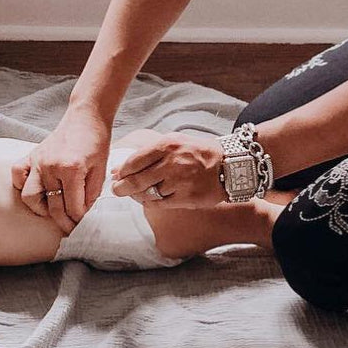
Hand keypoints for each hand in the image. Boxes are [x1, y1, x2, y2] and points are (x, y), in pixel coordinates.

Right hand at [11, 108, 111, 233]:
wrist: (86, 118)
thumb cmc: (96, 142)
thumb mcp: (101, 169)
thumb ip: (91, 194)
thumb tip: (82, 213)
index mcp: (71, 169)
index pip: (73, 207)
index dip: (79, 219)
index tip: (82, 224)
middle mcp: (51, 166)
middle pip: (52, 206)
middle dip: (63, 222)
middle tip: (69, 228)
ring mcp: (38, 161)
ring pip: (30, 196)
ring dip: (40, 209)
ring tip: (51, 211)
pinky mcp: (31, 155)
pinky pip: (17, 174)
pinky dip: (22, 185)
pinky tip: (35, 189)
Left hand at [110, 132, 225, 207]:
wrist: (230, 166)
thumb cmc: (199, 153)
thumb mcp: (176, 142)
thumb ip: (149, 153)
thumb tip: (120, 169)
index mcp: (166, 146)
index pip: (133, 161)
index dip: (121, 172)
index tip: (117, 176)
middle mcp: (171, 163)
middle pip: (136, 180)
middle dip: (122, 188)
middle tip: (117, 191)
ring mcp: (179, 182)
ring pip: (147, 194)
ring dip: (138, 196)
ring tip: (136, 194)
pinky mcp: (186, 198)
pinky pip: (159, 204)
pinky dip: (151, 203)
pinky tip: (151, 199)